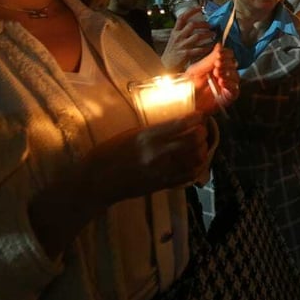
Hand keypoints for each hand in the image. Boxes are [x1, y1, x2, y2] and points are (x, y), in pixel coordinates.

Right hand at [87, 112, 211, 204]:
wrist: (97, 182)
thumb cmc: (109, 153)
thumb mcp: (131, 134)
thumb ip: (155, 130)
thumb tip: (178, 124)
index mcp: (147, 137)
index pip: (180, 124)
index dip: (195, 118)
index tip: (200, 114)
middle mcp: (157, 154)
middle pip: (193, 140)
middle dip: (202, 132)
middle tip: (201, 128)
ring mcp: (162, 171)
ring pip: (196, 158)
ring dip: (202, 149)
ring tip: (201, 144)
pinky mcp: (163, 185)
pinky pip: (189, 175)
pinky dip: (197, 166)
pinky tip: (196, 161)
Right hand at [161, 7, 215, 70]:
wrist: (166, 65)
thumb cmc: (172, 51)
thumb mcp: (174, 39)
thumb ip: (182, 32)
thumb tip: (194, 24)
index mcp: (175, 32)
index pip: (182, 18)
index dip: (191, 11)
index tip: (199, 8)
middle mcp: (178, 37)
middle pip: (192, 25)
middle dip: (203, 24)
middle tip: (209, 25)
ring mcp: (182, 45)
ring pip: (197, 36)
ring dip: (207, 34)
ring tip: (213, 34)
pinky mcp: (185, 54)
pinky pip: (199, 49)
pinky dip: (206, 48)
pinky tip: (210, 47)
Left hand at [186, 43, 239, 111]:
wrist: (184, 101)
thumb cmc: (188, 85)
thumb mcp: (197, 69)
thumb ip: (210, 58)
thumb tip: (220, 45)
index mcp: (217, 66)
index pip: (229, 56)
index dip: (226, 54)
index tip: (219, 55)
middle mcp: (224, 74)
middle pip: (234, 65)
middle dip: (226, 63)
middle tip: (216, 65)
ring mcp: (227, 86)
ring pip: (236, 76)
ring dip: (228, 73)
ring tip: (217, 74)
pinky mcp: (228, 97)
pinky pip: (235, 90)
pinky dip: (230, 85)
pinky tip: (221, 83)